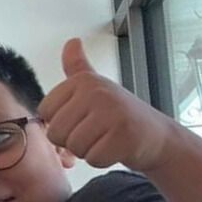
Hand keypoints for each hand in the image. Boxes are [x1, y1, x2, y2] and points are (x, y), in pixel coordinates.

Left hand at [39, 38, 177, 172]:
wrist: (156, 135)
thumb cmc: (120, 114)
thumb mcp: (95, 86)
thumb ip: (77, 67)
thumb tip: (71, 42)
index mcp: (83, 81)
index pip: (45, 112)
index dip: (61, 123)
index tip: (82, 118)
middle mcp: (96, 91)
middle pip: (56, 132)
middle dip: (73, 140)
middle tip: (96, 132)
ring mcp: (111, 111)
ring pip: (74, 146)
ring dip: (88, 150)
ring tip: (106, 138)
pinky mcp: (123, 135)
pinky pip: (93, 158)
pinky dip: (102, 159)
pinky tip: (115, 148)